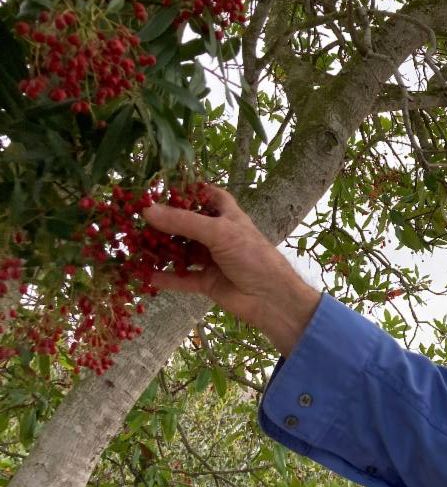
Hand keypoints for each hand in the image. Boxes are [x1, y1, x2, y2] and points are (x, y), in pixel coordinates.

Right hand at [142, 185, 320, 354]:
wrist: (271, 298)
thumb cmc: (252, 256)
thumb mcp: (218, 232)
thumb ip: (183, 222)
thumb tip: (147, 211)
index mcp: (228, 216)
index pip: (208, 196)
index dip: (189, 191)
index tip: (161, 188)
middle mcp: (219, 235)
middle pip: (187, 225)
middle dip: (165, 224)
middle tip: (137, 221)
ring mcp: (212, 259)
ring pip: (181, 252)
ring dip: (161, 251)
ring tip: (135, 248)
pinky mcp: (208, 282)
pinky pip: (182, 278)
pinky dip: (166, 277)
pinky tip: (145, 276)